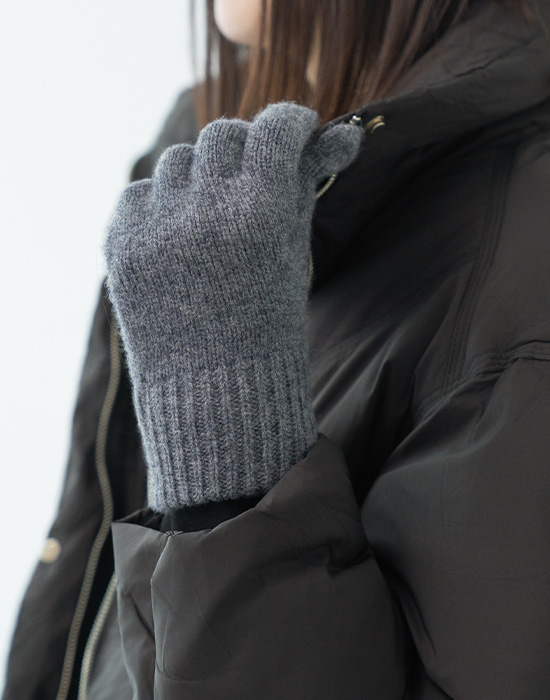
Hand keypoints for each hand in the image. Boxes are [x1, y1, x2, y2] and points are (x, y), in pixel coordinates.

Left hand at [104, 102, 361, 510]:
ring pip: (178, 160)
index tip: (294, 128)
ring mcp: (156, 230)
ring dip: (201, 175)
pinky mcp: (120, 247)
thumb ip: (305, 188)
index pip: (273, 130)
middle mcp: (205, 213)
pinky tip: (177, 232)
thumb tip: (339, 135)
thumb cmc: (269, 327)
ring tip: (212, 211)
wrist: (214, 392)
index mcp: (261, 215)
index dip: (289, 122)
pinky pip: (139, 192)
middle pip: (222, 135)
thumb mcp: (295, 256)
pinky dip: (161, 202)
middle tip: (253, 171)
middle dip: (244, 147)